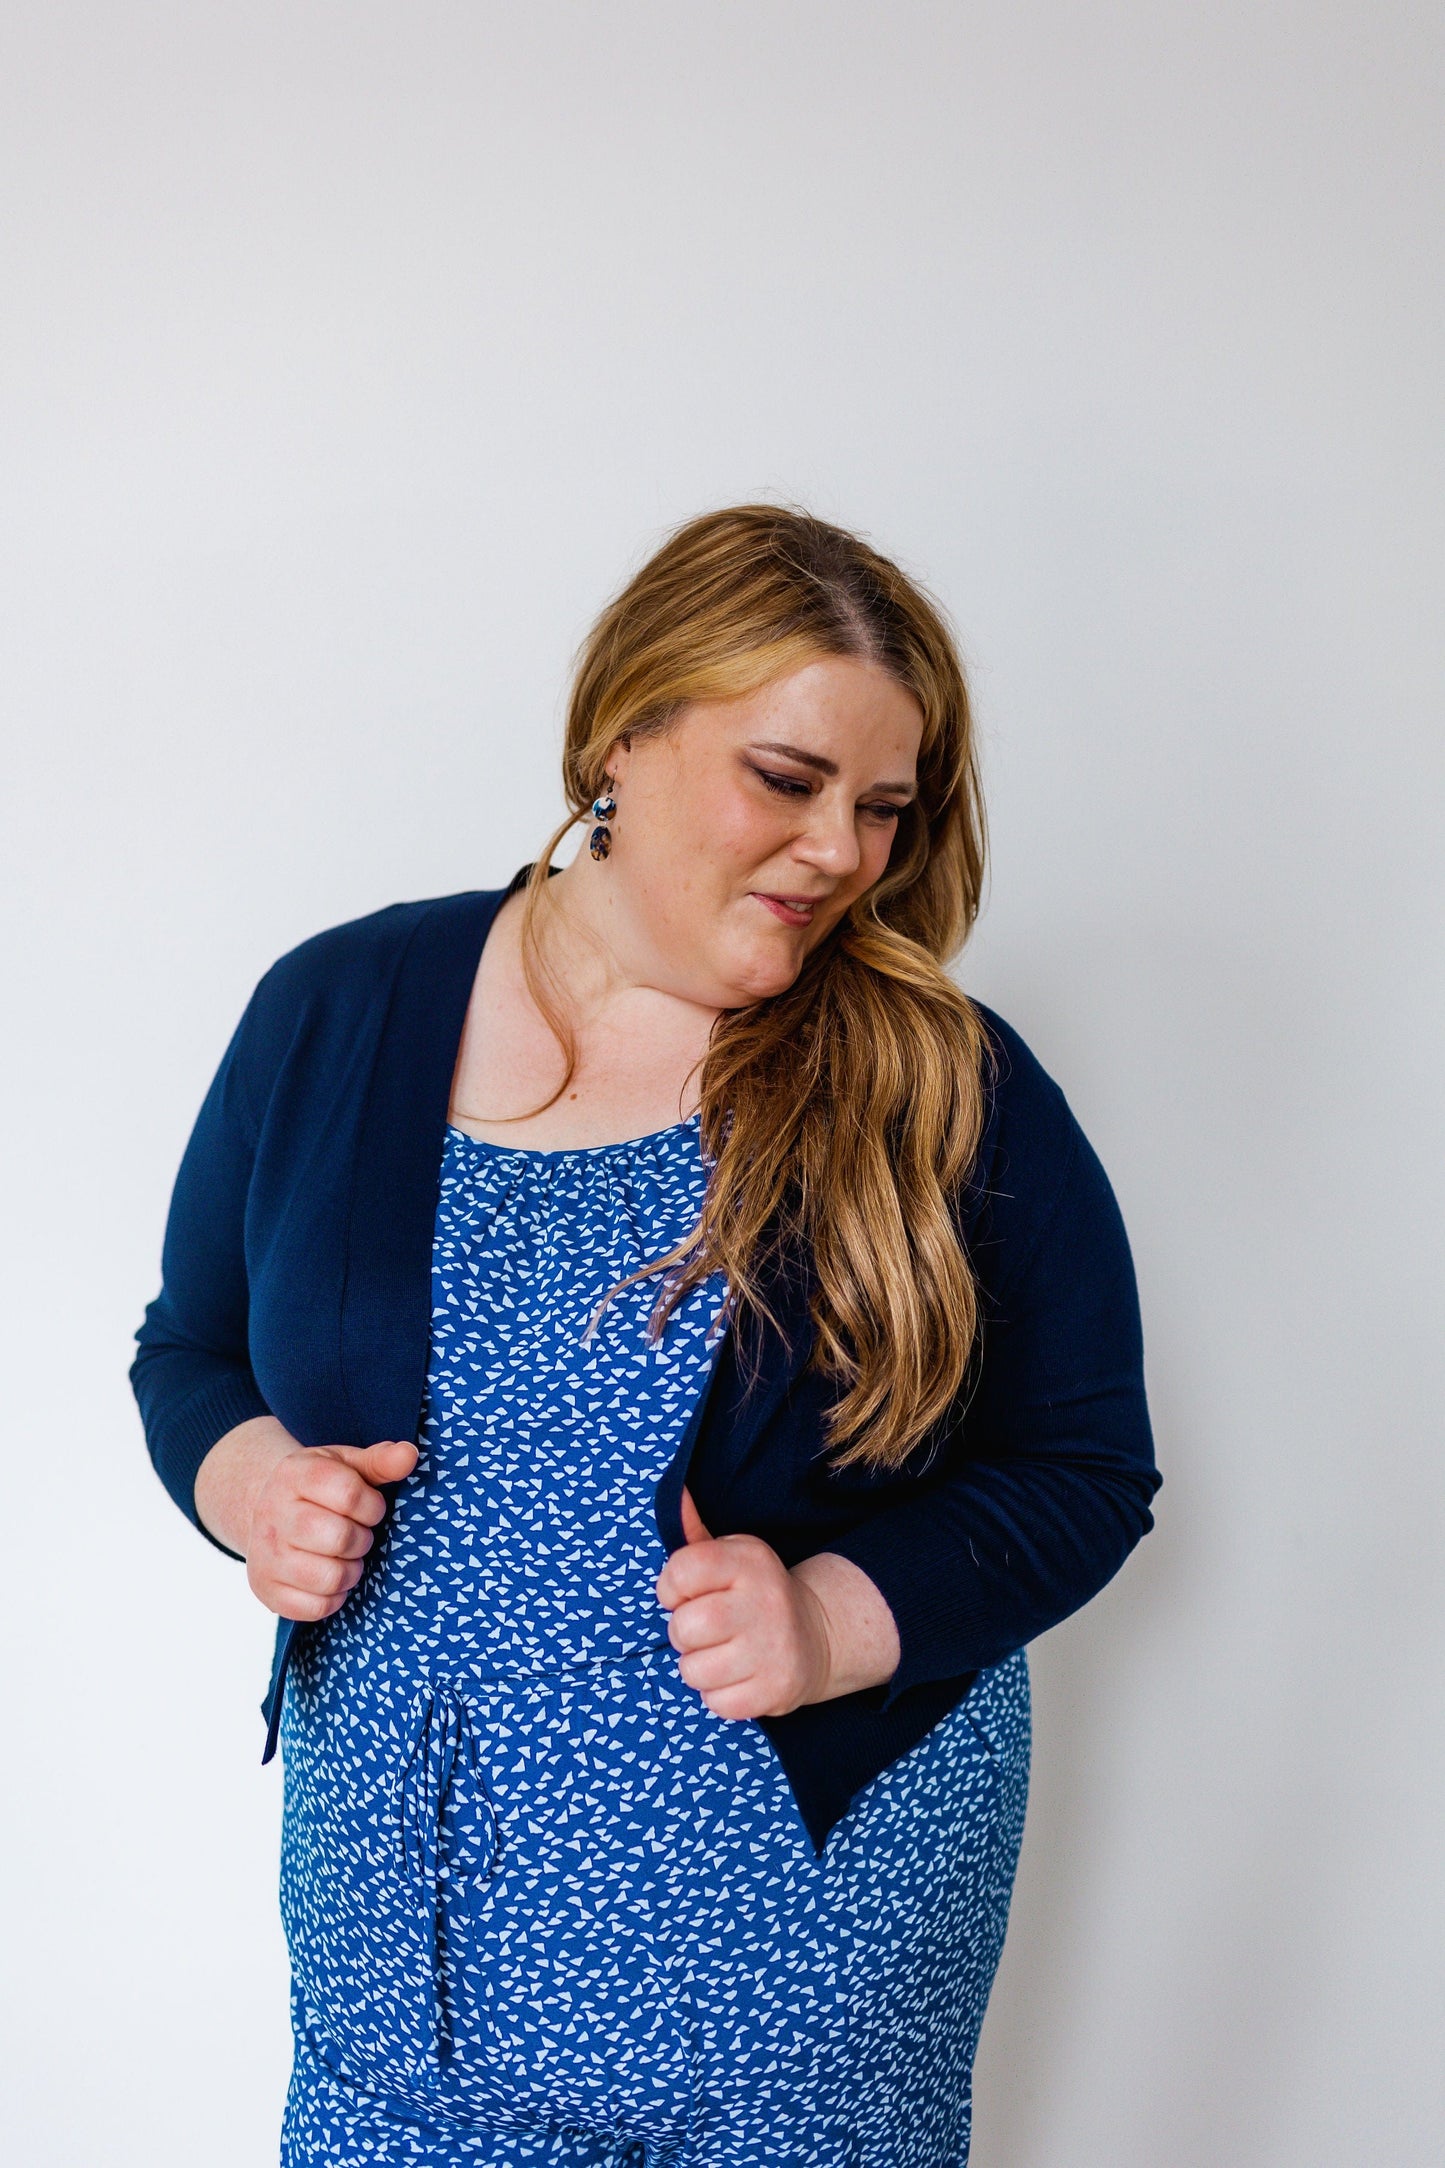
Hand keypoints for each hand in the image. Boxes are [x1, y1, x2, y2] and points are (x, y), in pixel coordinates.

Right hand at [195, 1415, 417, 1620]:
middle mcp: (272, 1514)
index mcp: (294, 1475)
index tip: (371, 1508)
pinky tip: (329, 1577)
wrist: (266, 1510)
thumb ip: (379, 1460)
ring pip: (330, 1577)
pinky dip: (335, 1597)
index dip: (373, 1506)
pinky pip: (317, 1607)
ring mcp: (265, 1555)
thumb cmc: (318, 1488)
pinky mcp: (267, 1590)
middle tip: (357, 1533)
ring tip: (345, 1556)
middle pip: (340, 1538)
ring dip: (351, 1570)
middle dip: (363, 1539)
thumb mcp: (345, 1464)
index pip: (348, 1494)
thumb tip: (409, 1454)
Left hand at [653, 1486, 834, 1718]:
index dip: (671, 1588)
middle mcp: (764, 1601)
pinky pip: (715, 1703)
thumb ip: (695, 1532)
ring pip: (693, 1671)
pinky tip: (737, 1675)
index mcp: (749, 1561)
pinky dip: (718, 1694)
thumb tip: (675, 1493)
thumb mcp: (731, 1556)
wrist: (818, 1634)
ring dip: (698, 1667)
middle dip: (683, 1633)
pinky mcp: (776, 1690)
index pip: (680, 1571)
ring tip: (721, 1653)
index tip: (687, 1593)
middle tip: (705, 1629)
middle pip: (684, 1628)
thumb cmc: (754, 1594)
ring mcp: (773, 1648)